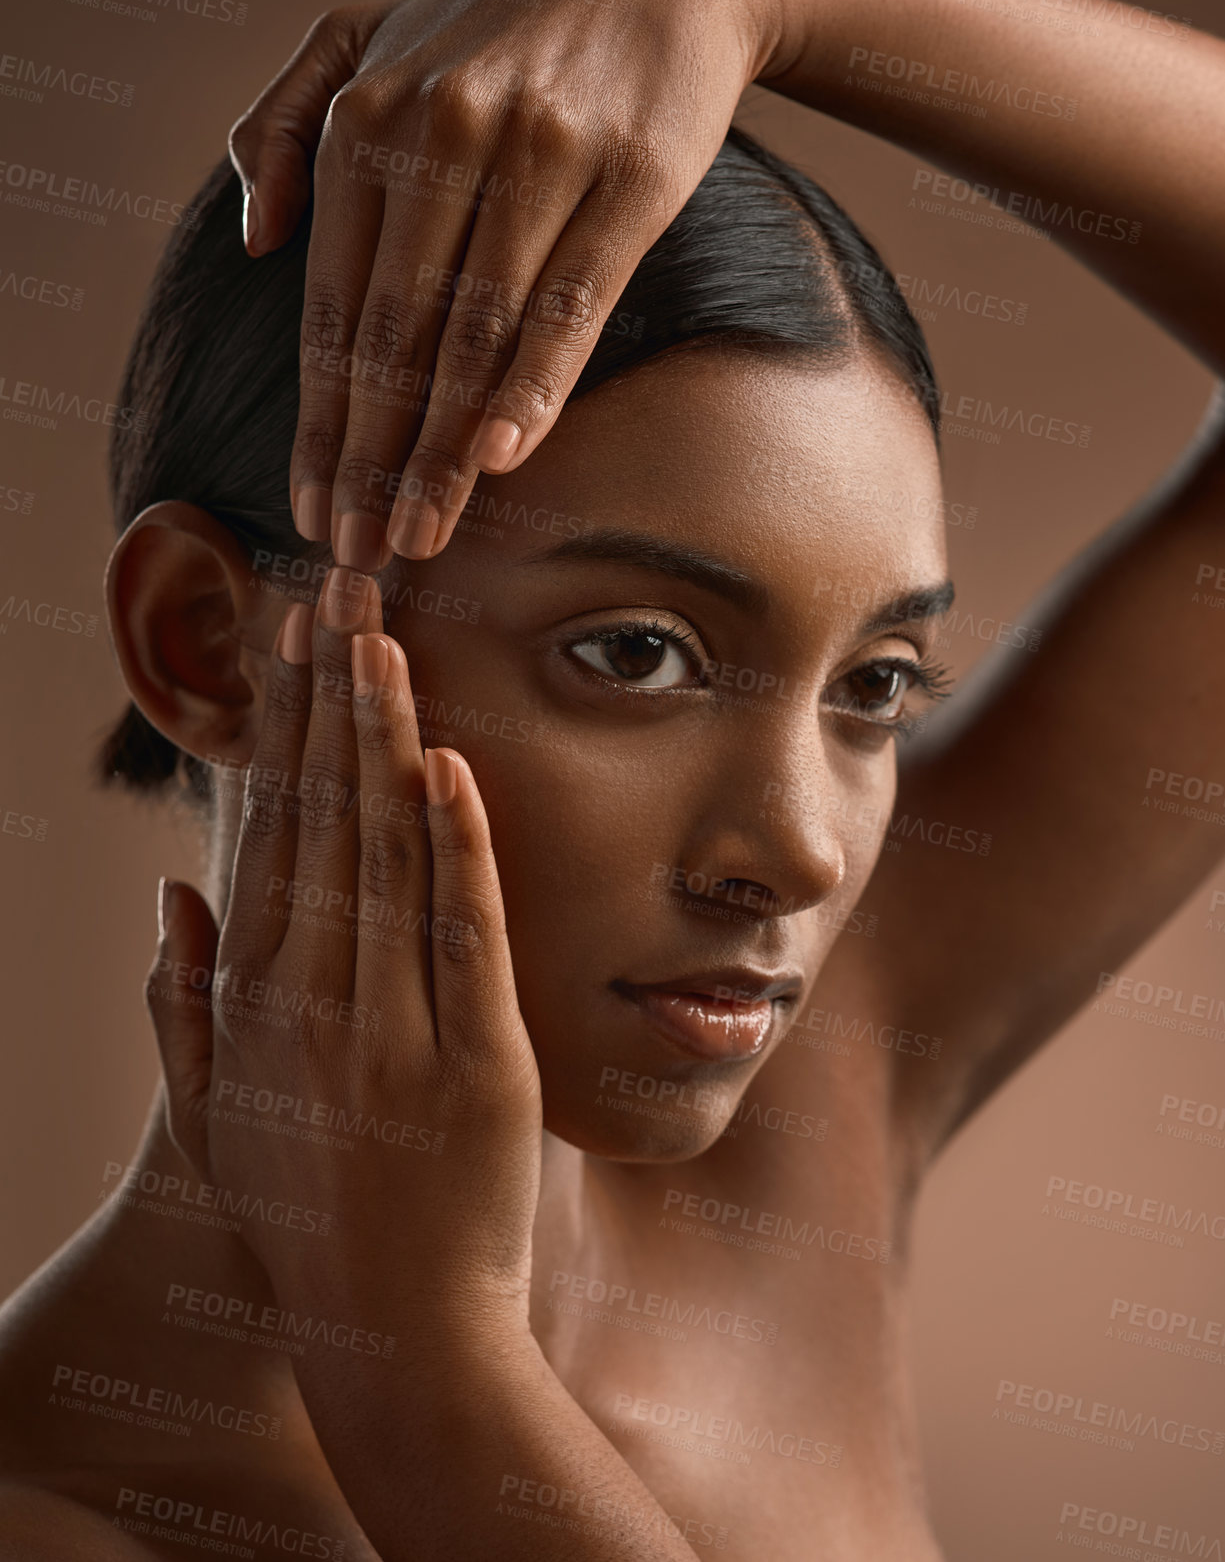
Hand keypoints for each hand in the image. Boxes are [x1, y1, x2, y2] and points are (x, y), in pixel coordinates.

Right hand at [144, 569, 541, 1339]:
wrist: (397, 1336)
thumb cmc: (306, 1220)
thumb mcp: (215, 1117)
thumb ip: (182, 1006)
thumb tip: (169, 894)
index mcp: (254, 1002)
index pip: (267, 834)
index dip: (280, 731)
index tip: (289, 643)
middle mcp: (312, 1000)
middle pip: (321, 820)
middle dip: (329, 699)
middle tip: (337, 592)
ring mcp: (391, 1030)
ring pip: (381, 857)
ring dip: (383, 741)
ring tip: (383, 640)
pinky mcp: (475, 1061)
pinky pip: (462, 934)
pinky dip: (457, 846)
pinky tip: (451, 765)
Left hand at [227, 0, 789, 568]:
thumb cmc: (503, 31)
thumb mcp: (370, 38)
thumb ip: (288, 124)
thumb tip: (257, 240)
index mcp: (370, 120)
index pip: (332, 308)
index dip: (319, 424)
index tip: (315, 512)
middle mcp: (443, 135)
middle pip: (395, 337)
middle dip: (370, 461)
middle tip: (360, 556)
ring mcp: (538, 156)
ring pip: (474, 334)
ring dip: (441, 451)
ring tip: (422, 535)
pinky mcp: (626, 181)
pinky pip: (570, 302)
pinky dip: (533, 384)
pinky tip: (501, 456)